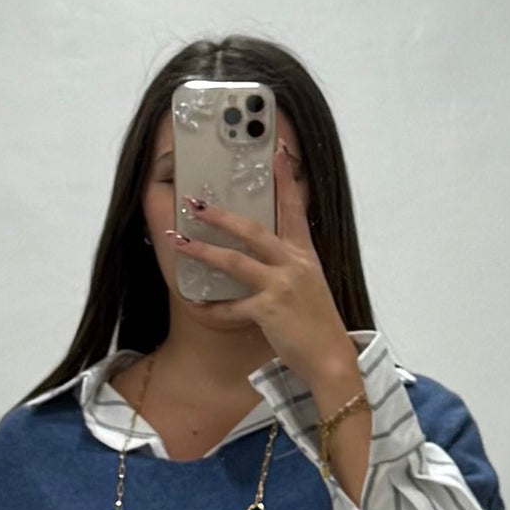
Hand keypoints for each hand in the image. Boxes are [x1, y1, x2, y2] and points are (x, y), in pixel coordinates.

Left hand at [167, 151, 358, 397]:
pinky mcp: (269, 310)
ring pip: (235, 261)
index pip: (294, 208)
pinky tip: (196, 305)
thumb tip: (267, 258)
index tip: (278, 152)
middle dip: (220, 216)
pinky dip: (213, 308)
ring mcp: (281, 286)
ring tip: (179, 242)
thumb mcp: (310, 286)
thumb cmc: (318, 325)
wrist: (331, 358)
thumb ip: (290, 267)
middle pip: (252, 230)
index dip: (286, 179)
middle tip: (195, 203)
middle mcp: (293, 264)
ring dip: (203, 251)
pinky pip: (232, 307)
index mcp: (304, 254)